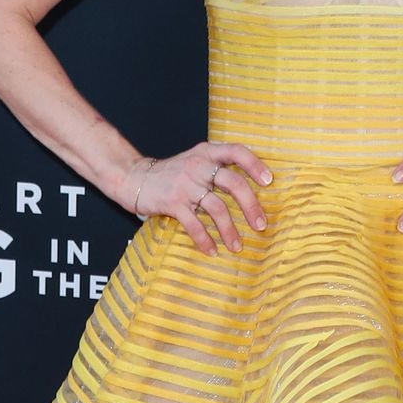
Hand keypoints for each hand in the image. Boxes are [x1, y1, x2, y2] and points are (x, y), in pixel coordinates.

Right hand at [121, 142, 272, 254]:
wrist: (134, 177)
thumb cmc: (170, 173)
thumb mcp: (194, 161)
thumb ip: (215, 167)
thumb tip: (247, 188)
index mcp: (206, 153)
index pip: (237, 151)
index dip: (255, 165)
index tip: (268, 181)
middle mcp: (199, 166)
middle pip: (233, 184)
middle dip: (251, 206)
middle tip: (261, 225)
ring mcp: (186, 185)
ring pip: (217, 208)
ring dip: (230, 230)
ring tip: (237, 246)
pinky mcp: (173, 203)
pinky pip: (194, 225)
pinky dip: (204, 240)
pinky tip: (211, 251)